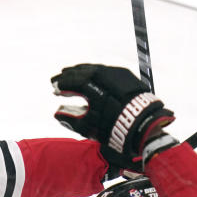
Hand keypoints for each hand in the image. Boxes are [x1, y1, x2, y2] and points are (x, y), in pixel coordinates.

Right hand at [52, 63, 175, 169]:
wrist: (142, 124)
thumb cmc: (113, 127)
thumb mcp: (88, 127)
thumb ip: (71, 120)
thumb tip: (58, 114)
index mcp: (89, 85)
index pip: (70, 82)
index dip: (60, 85)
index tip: (54, 88)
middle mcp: (101, 74)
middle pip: (80, 71)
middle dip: (68, 75)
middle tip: (58, 78)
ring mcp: (114, 72)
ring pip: (93, 68)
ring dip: (81, 71)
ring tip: (72, 73)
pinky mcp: (124, 74)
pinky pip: (105, 70)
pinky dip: (95, 72)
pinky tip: (91, 75)